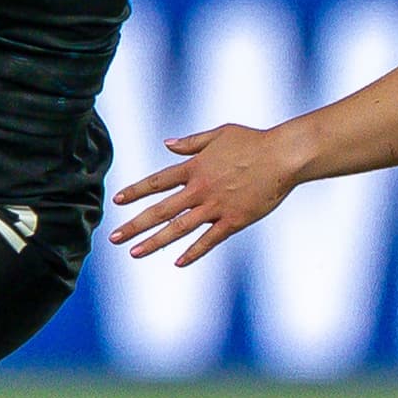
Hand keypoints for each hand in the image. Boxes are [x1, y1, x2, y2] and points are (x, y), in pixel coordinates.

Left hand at [109, 122, 314, 266]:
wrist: (283, 156)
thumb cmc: (253, 141)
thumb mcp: (219, 134)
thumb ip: (191, 142)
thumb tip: (167, 143)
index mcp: (194, 168)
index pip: (157, 182)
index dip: (136, 191)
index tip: (118, 201)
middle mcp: (200, 189)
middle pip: (160, 210)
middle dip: (135, 225)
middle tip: (114, 238)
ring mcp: (216, 207)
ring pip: (178, 229)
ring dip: (154, 242)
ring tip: (134, 253)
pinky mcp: (234, 221)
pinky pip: (209, 240)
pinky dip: (193, 252)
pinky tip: (177, 262)